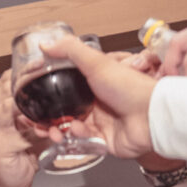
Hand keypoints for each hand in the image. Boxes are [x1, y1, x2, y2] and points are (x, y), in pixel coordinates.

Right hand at [0, 70, 46, 186]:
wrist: (16, 183)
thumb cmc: (28, 154)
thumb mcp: (39, 125)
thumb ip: (45, 108)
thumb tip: (65, 91)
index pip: (9, 77)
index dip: (25, 68)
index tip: (42, 60)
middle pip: (6, 85)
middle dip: (26, 76)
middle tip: (44, 68)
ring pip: (6, 100)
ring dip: (24, 93)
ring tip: (42, 87)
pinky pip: (8, 122)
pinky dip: (23, 117)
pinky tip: (35, 115)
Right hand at [38, 35, 156, 159]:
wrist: (150, 116)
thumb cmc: (130, 88)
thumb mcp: (97, 62)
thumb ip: (70, 51)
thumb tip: (46, 44)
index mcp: (95, 85)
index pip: (67, 90)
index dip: (51, 95)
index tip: (36, 99)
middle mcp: (98, 104)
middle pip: (67, 113)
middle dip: (51, 119)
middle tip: (39, 122)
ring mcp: (101, 124)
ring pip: (72, 130)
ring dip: (60, 130)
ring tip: (56, 130)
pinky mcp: (105, 142)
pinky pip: (84, 143)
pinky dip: (77, 138)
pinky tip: (76, 131)